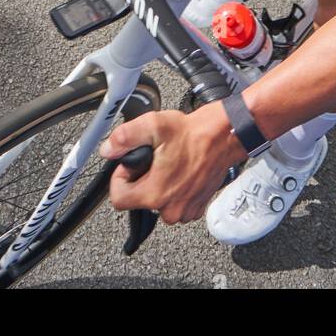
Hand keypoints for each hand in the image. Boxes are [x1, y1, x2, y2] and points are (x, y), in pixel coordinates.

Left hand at [102, 106, 238, 223]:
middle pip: (139, 200)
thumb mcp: (155, 125)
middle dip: (143, 180)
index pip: (118, 199)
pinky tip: (184, 171)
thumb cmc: (196, 132)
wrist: (227, 135)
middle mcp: (170, 208)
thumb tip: (108, 149)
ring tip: (172, 163)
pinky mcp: (197, 207)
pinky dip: (176, 190)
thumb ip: (126, 136)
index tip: (132, 165)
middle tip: (157, 159)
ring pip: (158, 203)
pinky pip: (176, 204)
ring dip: (160, 185)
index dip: (120, 178)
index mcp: (155, 192)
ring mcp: (185, 210)